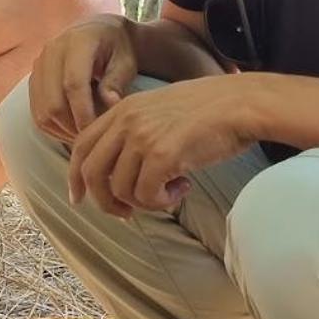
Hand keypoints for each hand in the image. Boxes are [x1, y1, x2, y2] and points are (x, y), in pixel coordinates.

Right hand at [29, 14, 136, 142]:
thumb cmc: (117, 49)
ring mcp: (39, 65)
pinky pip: (37, 112)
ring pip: (43, 111)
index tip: (97, 132)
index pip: (73, 84)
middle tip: (94, 138)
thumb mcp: (125, 61)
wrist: (99, 32)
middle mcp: (51, 52)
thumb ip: (116, 82)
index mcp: (77, 42)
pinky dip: (54, 127)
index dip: (84, 112)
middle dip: (74, 126)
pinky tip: (72, 130)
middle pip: (54, 102)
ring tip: (85, 136)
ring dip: (63, 130)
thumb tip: (111, 106)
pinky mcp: (34, 79)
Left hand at [67, 75, 270, 218]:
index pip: (81, 146)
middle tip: (127, 214)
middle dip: (104, 201)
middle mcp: (126, 120)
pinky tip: (183, 189)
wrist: (242, 104)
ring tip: (171, 192)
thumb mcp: (160, 110)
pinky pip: (146, 195)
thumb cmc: (209, 111)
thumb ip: (135, 133)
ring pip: (120, 189)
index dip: (76, 176)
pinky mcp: (162, 154)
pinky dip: (162, 202)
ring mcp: (142, 137)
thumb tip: (120, 175)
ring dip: (144, 202)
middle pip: (91, 172)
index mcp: (122, 109)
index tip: (81, 198)